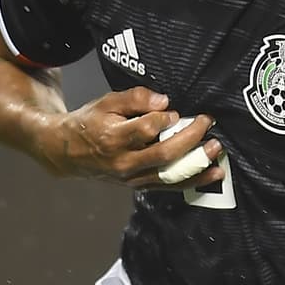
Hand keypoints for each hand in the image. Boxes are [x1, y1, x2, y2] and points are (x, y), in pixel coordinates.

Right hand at [41, 88, 221, 188]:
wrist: (67, 152)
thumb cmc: (89, 123)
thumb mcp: (106, 102)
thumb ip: (135, 98)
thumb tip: (164, 101)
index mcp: (113, 138)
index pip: (147, 129)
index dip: (165, 118)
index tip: (173, 110)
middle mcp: (123, 162)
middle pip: (164, 154)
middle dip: (190, 138)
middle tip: (207, 123)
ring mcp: (132, 178)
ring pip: (170, 175)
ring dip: (197, 164)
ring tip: (216, 152)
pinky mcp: (138, 186)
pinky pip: (168, 187)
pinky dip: (192, 181)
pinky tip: (211, 174)